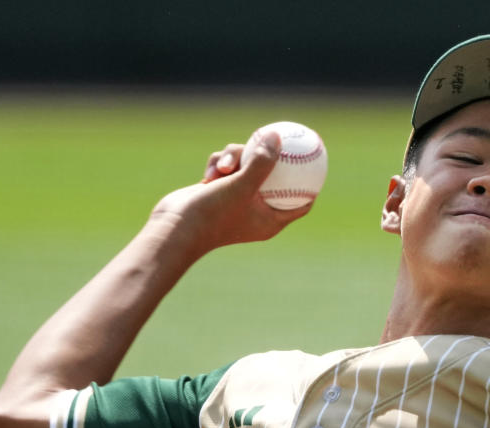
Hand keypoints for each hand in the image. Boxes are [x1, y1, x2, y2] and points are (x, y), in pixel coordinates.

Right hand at [148, 128, 313, 258]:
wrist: (174, 227)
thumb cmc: (213, 213)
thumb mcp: (241, 185)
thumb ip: (262, 163)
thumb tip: (277, 137)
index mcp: (270, 220)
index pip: (301, 203)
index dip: (310, 184)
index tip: (315, 161)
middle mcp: (256, 211)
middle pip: (275, 178)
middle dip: (270, 159)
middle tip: (278, 138)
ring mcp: (237, 200)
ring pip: (248, 165)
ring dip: (236, 157)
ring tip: (224, 166)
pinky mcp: (218, 190)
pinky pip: (228, 166)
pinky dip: (220, 163)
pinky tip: (209, 172)